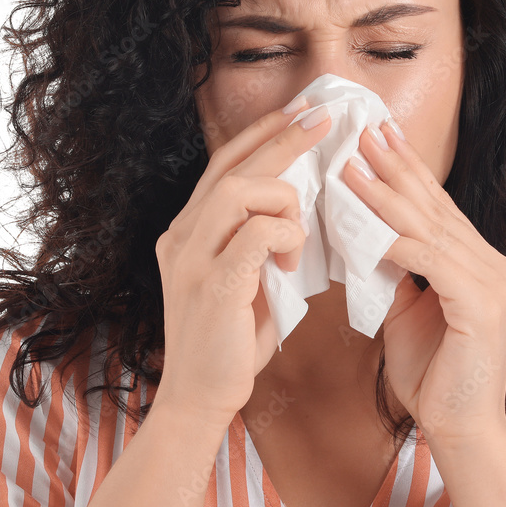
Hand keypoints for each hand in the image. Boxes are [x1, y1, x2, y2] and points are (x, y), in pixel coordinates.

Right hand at [154, 99, 330, 427]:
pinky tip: (292, 262)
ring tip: (301, 232)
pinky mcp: (212, 285)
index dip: (263, 133)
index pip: (224, 163)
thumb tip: (299, 207)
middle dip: (283, 137)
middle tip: (323, 119)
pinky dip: (286, 238)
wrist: (199, 396)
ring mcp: (192, 258)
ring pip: (242, 190)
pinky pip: (258, 235)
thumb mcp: (242, 277)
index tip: (299, 111)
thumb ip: (257, 240)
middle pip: (233, 166)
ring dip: (285, 200)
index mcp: (188, 230)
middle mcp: (182, 235)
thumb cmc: (229, 338)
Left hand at [342, 119, 505, 446]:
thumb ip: (396, 271)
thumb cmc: (432, 374)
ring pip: (429, 227)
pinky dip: (396, 240)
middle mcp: (492, 263)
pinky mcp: (482, 303)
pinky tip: (366, 221)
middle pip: (434, 206)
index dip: (405, 170)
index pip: (436, 207)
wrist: (457, 429)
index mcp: (478, 262)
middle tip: (365, 129)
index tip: (377, 136)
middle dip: (395, 166)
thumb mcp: (407, 310)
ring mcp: (493, 281)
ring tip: (352, 164)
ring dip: (385, 194)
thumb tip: (367, 236)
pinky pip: (430, 261)